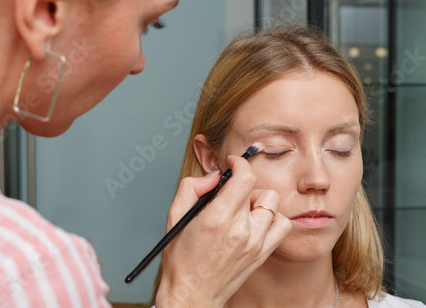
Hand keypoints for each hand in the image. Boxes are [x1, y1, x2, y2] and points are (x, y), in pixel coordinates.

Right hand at [156, 155, 291, 307]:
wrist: (191, 294)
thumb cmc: (181, 259)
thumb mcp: (175, 215)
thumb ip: (192, 186)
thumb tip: (214, 176)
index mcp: (217, 218)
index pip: (244, 178)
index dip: (240, 164)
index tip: (233, 163)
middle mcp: (240, 230)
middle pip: (258, 188)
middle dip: (243, 184)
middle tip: (229, 194)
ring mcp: (255, 243)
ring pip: (272, 203)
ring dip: (257, 201)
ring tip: (242, 210)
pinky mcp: (262, 253)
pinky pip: (282, 225)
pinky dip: (272, 218)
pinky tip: (256, 222)